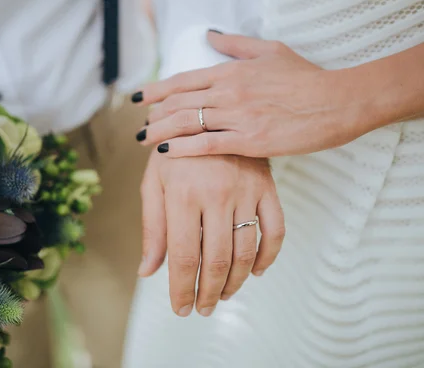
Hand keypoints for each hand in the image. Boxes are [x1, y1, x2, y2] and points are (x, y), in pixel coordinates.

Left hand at [134, 31, 371, 157]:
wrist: (338, 101)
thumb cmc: (307, 77)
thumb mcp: (271, 51)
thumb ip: (236, 45)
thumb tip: (210, 34)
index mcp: (232, 70)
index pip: (183, 80)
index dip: (156, 90)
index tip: (138, 99)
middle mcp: (229, 91)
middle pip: (179, 102)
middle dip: (154, 115)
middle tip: (140, 128)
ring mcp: (238, 116)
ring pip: (188, 122)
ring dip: (161, 132)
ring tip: (145, 141)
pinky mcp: (250, 140)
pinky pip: (208, 144)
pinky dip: (183, 148)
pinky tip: (166, 153)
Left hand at [138, 150, 283, 316]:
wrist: (206, 114)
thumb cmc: (174, 151)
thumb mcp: (153, 182)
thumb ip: (153, 228)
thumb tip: (148, 272)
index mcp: (183, 193)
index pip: (184, 256)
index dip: (182, 289)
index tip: (181, 308)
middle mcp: (217, 193)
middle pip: (217, 260)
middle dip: (209, 293)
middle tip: (203, 309)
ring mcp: (246, 191)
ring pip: (246, 251)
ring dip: (236, 282)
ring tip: (224, 295)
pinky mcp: (267, 188)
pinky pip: (276, 230)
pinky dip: (268, 256)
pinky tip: (255, 271)